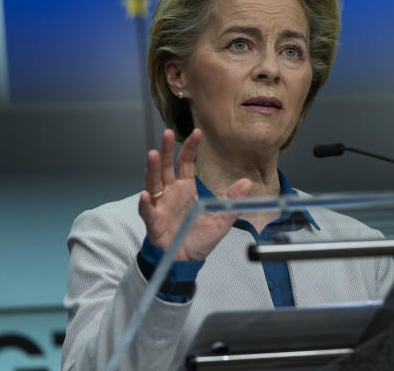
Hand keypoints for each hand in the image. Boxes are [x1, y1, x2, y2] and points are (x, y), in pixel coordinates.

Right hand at [137, 128, 251, 259]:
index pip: (186, 163)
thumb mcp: (221, 218)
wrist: (187, 261)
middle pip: (166, 167)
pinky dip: (145, 203)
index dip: (190, 148)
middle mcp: (171, 193)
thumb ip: (232, 200)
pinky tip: (145, 195)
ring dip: (153, 169)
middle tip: (167, 133)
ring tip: (153, 154)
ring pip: (153, 183)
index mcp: (186, 189)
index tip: (197, 132)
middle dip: (167, 150)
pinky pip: (148, 211)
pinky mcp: (154, 222)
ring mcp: (160, 206)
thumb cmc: (199, 238)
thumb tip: (247, 182)